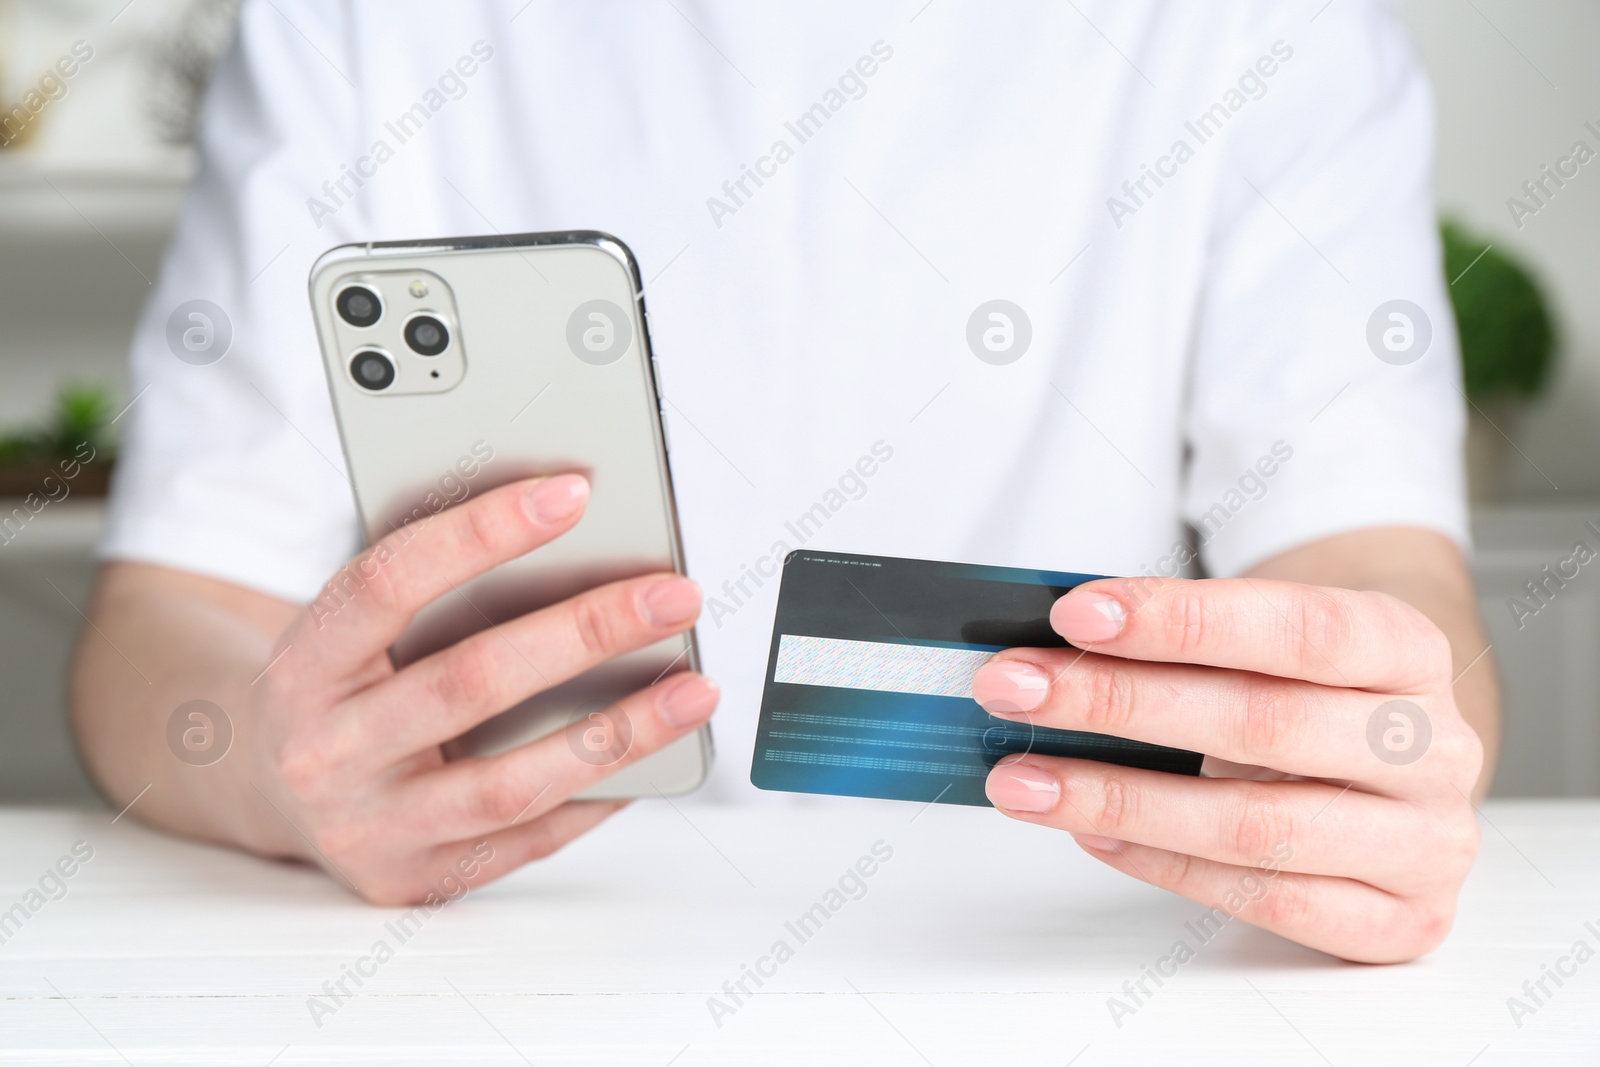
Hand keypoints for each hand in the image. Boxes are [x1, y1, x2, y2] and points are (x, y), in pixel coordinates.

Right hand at [246, 473, 717, 903]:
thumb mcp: (353, 627)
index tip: (572, 493)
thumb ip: (428, 587)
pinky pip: (525, 839)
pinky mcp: (414, 879)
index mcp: (304, 663)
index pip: (391, 582)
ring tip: (694, 687)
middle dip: (587, 631)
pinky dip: (596, 794)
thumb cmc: (343, 683)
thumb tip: (568, 524)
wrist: (271, 791)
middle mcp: (325, 751)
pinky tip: (654, 754)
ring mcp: (368, 826)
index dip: (482, 532)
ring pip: (509, 782)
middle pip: (471, 683)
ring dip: (618, 732)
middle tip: (674, 595)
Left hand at [972, 576, 1483, 962]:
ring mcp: (1424, 842)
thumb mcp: (1269, 646)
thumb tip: (1049, 654)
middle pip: (1262, 724)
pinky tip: (1091, 834)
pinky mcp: (1400, 921)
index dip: (1182, 619)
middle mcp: (1434, 745)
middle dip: (1119, 704)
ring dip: (1118, 800)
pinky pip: (1264, 900)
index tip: (1076, 616)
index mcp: (1408, 649)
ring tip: (1026, 780)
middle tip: (1016, 691)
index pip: (1297, 626)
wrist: (1396, 761)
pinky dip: (1163, 865)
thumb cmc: (1309, 692)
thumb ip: (1182, 644)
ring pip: (1256, 825)